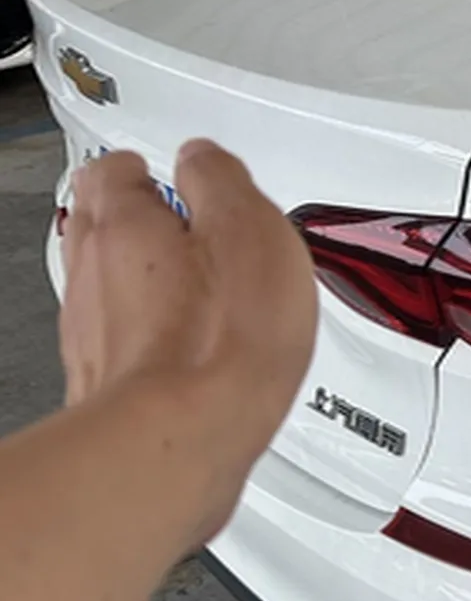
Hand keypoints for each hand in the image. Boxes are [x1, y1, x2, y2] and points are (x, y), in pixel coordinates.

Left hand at [58, 140, 316, 544]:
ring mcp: (91, 333)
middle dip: (135, 221)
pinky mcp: (106, 385)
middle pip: (98, 227)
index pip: (113, 170)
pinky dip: (148, 335)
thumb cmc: (220, 337)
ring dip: (142, 281)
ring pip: (106, 287)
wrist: (182, 438)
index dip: (148, 169)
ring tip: (196, 290)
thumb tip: (204, 162)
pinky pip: (120, 342)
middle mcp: (92, 275)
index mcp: (125, 224)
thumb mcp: (249, 226)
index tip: (181, 178)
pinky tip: (189, 350)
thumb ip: (221, 181)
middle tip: (185, 227)